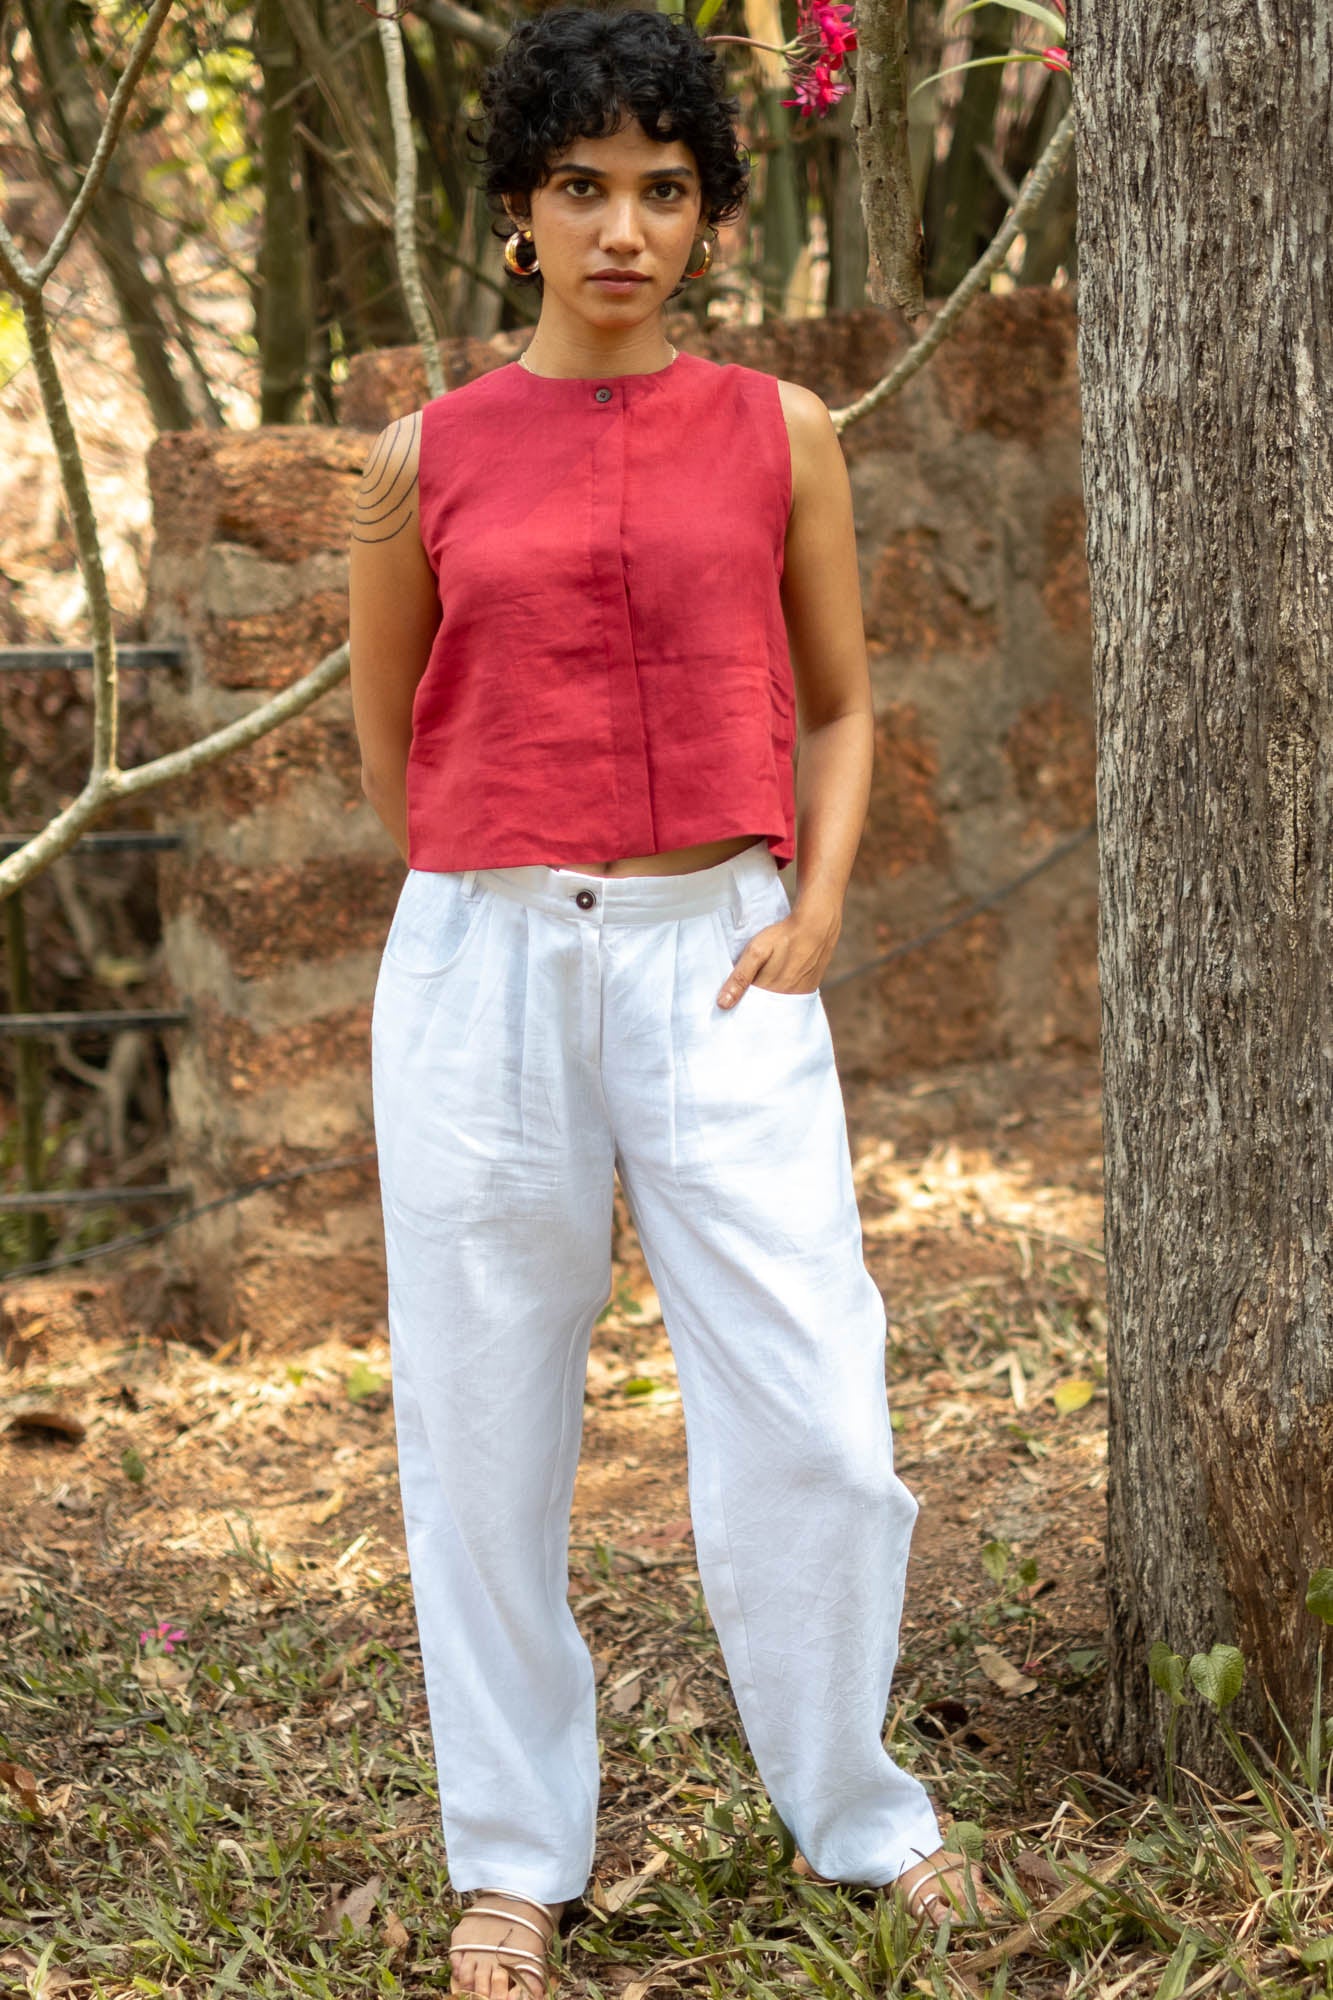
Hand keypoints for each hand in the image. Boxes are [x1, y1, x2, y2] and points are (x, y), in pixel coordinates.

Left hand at [716, 895, 841, 1007]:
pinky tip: (776, 984)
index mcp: (769, 992)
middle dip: (751, 1004)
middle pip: (763, 1009)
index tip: (727, 1003)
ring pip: (776, 1004)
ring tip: (759, 986)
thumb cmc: (784, 937)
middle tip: (740, 994)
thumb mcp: (756, 952)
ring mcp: (799, 995)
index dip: (737, 1005)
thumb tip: (723, 1004)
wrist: (817, 925)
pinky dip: (781, 996)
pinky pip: (790, 999)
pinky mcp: (809, 988)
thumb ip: (740, 978)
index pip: (748, 1008)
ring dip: (766, 1000)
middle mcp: (785, 998)